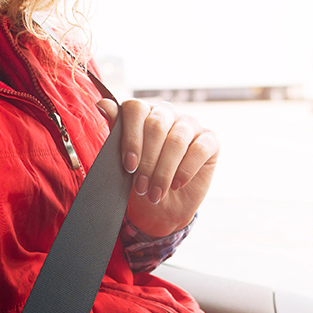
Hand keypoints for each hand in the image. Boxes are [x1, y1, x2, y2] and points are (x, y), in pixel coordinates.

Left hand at [97, 98, 219, 236]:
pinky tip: (176, 184)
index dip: (131, 137)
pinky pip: (199, 149)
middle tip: (141, 187)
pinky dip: (185, 170)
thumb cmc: (141, 181)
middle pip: (156, 125)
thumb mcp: (124, 162)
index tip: (129, 166)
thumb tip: (102, 103)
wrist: (163, 208)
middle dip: (147, 161)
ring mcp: (190, 124)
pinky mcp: (210, 140)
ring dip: (164, 171)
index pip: (136, 109)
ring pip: (177, 140)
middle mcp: (167, 113)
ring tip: (156, 193)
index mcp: (144, 113)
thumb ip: (116, 132)